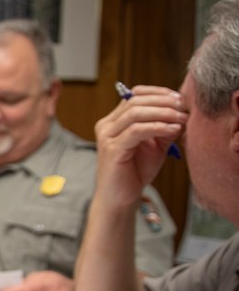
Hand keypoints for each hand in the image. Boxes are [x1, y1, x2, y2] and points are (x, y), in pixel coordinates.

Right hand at [94, 84, 184, 209]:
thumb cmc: (136, 171)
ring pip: (135, 113)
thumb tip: (182, 112)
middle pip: (135, 100)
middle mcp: (106, 125)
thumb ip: (164, 127)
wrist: (120, 197)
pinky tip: (173, 130)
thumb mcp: (155, 144)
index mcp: (114, 121)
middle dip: (164, 101)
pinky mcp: (112, 149)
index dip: (158, 92)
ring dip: (163, 112)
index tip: (179, 98)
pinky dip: (158, 127)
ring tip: (182, 118)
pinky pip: (137, 131)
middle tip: (184, 107)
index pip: (134, 95)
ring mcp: (107, 136)